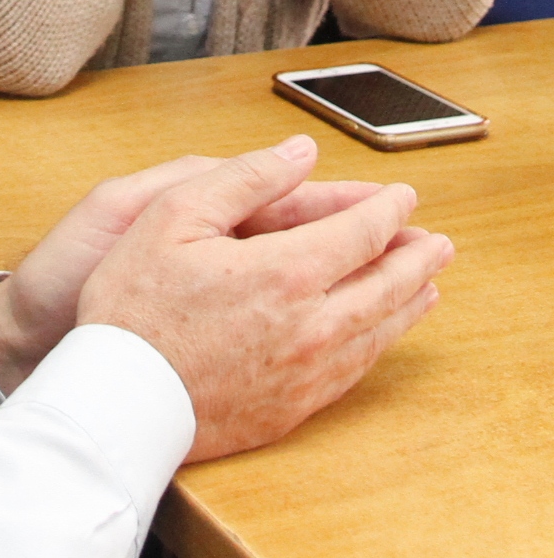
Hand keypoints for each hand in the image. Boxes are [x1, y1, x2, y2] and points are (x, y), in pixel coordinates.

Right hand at [0, 145, 405, 392]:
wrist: (121, 400)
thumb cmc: (134, 306)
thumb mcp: (171, 217)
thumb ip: (242, 178)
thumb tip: (297, 152)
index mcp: (284, 271)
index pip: (360, 233)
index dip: (387, 209)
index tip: (403, 196)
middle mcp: (312, 324)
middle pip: (387, 284)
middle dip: (417, 257)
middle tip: (437, 242)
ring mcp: (309, 370)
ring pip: (381, 330)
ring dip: (410, 301)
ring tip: (426, 284)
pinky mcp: (296, 406)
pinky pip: (358, 368)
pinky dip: (382, 342)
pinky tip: (381, 334)